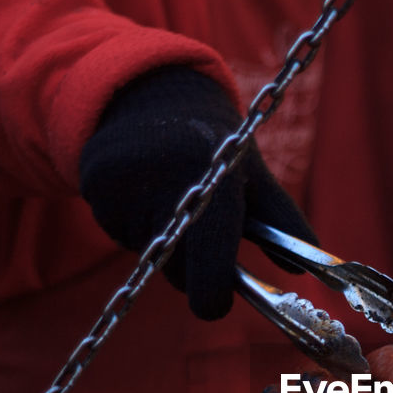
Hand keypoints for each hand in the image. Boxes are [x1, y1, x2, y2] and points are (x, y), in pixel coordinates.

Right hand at [79, 66, 313, 319]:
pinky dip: (135, 225)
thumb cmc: (217, 144)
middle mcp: (162, 185)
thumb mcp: (254, 174)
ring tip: (172, 195)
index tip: (219, 300)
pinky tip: (144, 189)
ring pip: (149, 256)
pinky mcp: (92, 186)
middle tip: (202, 228)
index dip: (214, 297)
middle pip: (177, 273)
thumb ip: (282, 222)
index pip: (209, 267)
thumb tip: (301, 272)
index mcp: (213, 183)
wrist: (151, 92)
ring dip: (164, 243)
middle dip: (193, 266)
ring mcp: (122, 187)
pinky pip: (119, 234)